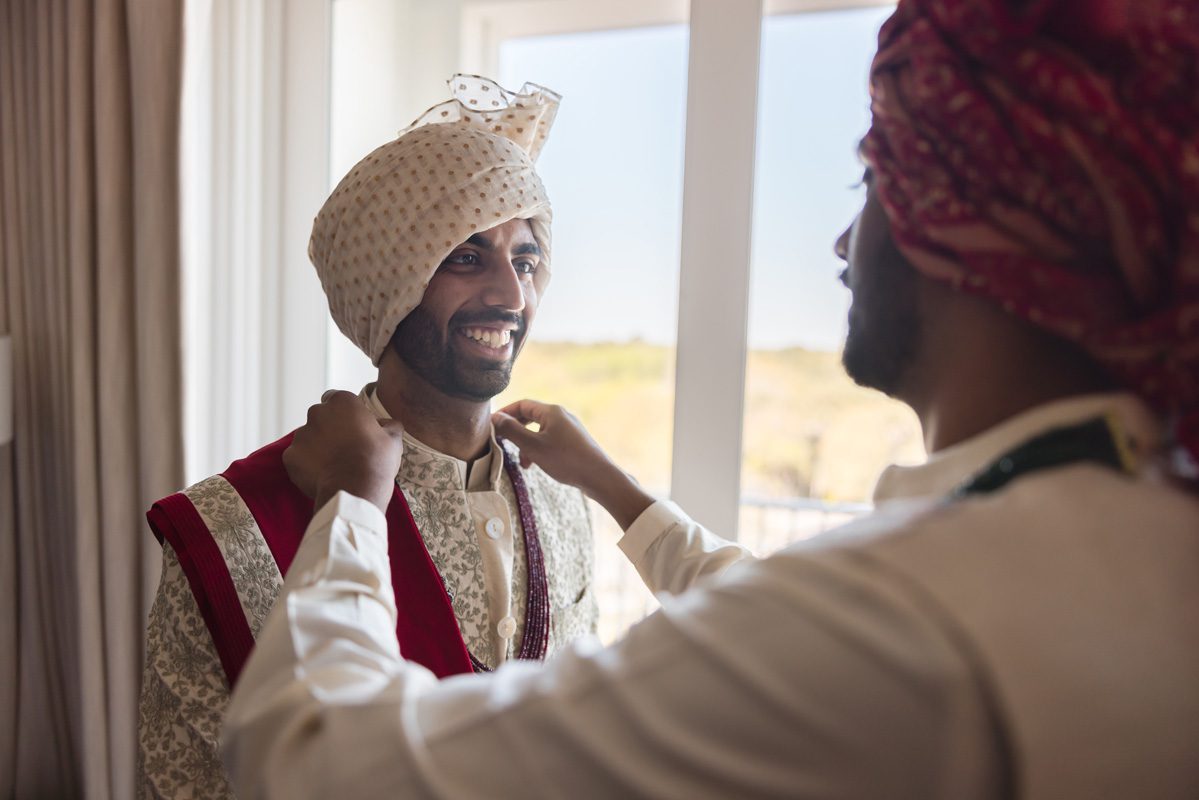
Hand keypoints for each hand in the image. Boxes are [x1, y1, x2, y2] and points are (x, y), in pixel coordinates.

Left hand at [283, 390, 404, 512]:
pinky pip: (297, 458)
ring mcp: (301, 435)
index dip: (344, 413)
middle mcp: (317, 413)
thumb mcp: (393, 438)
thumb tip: (385, 424)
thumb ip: (387, 425)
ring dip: (317, 448)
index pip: (336, 398)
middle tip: (343, 449)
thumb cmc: (377, 460)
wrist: (355, 489)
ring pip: (308, 438)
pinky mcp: (290, 456)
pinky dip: (306, 466)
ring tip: (333, 466)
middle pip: (320, 418)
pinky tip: (322, 476)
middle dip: (328, 429)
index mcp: (342, 402)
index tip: (352, 427)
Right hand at [493, 399, 653, 528]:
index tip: (492, 425)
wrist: (599, 476)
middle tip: (503, 442)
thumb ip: (512, 431)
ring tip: (523, 463)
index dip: (506, 413)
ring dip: (527, 444)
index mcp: (551, 412)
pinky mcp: (574, 442)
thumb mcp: (533, 446)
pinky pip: (550, 440)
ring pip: (540, 431)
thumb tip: (495, 418)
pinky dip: (540, 449)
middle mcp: (562, 416)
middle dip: (516, 430)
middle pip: (531, 417)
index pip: (522, 404)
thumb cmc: (566, 460)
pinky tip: (537, 464)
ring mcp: (569, 429)